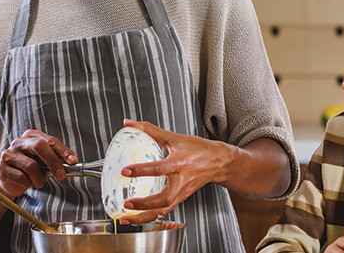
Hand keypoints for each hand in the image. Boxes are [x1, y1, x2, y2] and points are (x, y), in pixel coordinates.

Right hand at [0, 129, 77, 198]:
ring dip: (39, 179)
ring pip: (30, 166)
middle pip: (39, 147)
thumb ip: (57, 160)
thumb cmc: (32, 169)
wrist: (10, 182)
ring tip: (39, 182)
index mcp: (32, 136)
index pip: (50, 141)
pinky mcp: (1, 168)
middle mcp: (19, 142)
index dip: (63, 151)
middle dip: (53, 162)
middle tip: (61, 176)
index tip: (73, 161)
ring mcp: (8, 154)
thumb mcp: (45, 162)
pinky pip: (20, 177)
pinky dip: (27, 184)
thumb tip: (73, 163)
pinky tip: (25, 183)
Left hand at [117, 119, 232, 224]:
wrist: (218, 162)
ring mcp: (182, 193)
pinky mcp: (181, 199)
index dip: (141, 170)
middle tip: (127, 204)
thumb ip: (150, 130)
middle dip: (144, 204)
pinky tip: (138, 219)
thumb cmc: (198, 149)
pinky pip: (165, 211)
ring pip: (163, 210)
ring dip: (144, 216)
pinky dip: (151, 217)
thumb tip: (130, 123)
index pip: (159, 168)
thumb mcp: (174, 137)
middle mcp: (181, 181)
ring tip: (127, 219)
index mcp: (179, 163)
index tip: (125, 171)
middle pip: (163, 198)